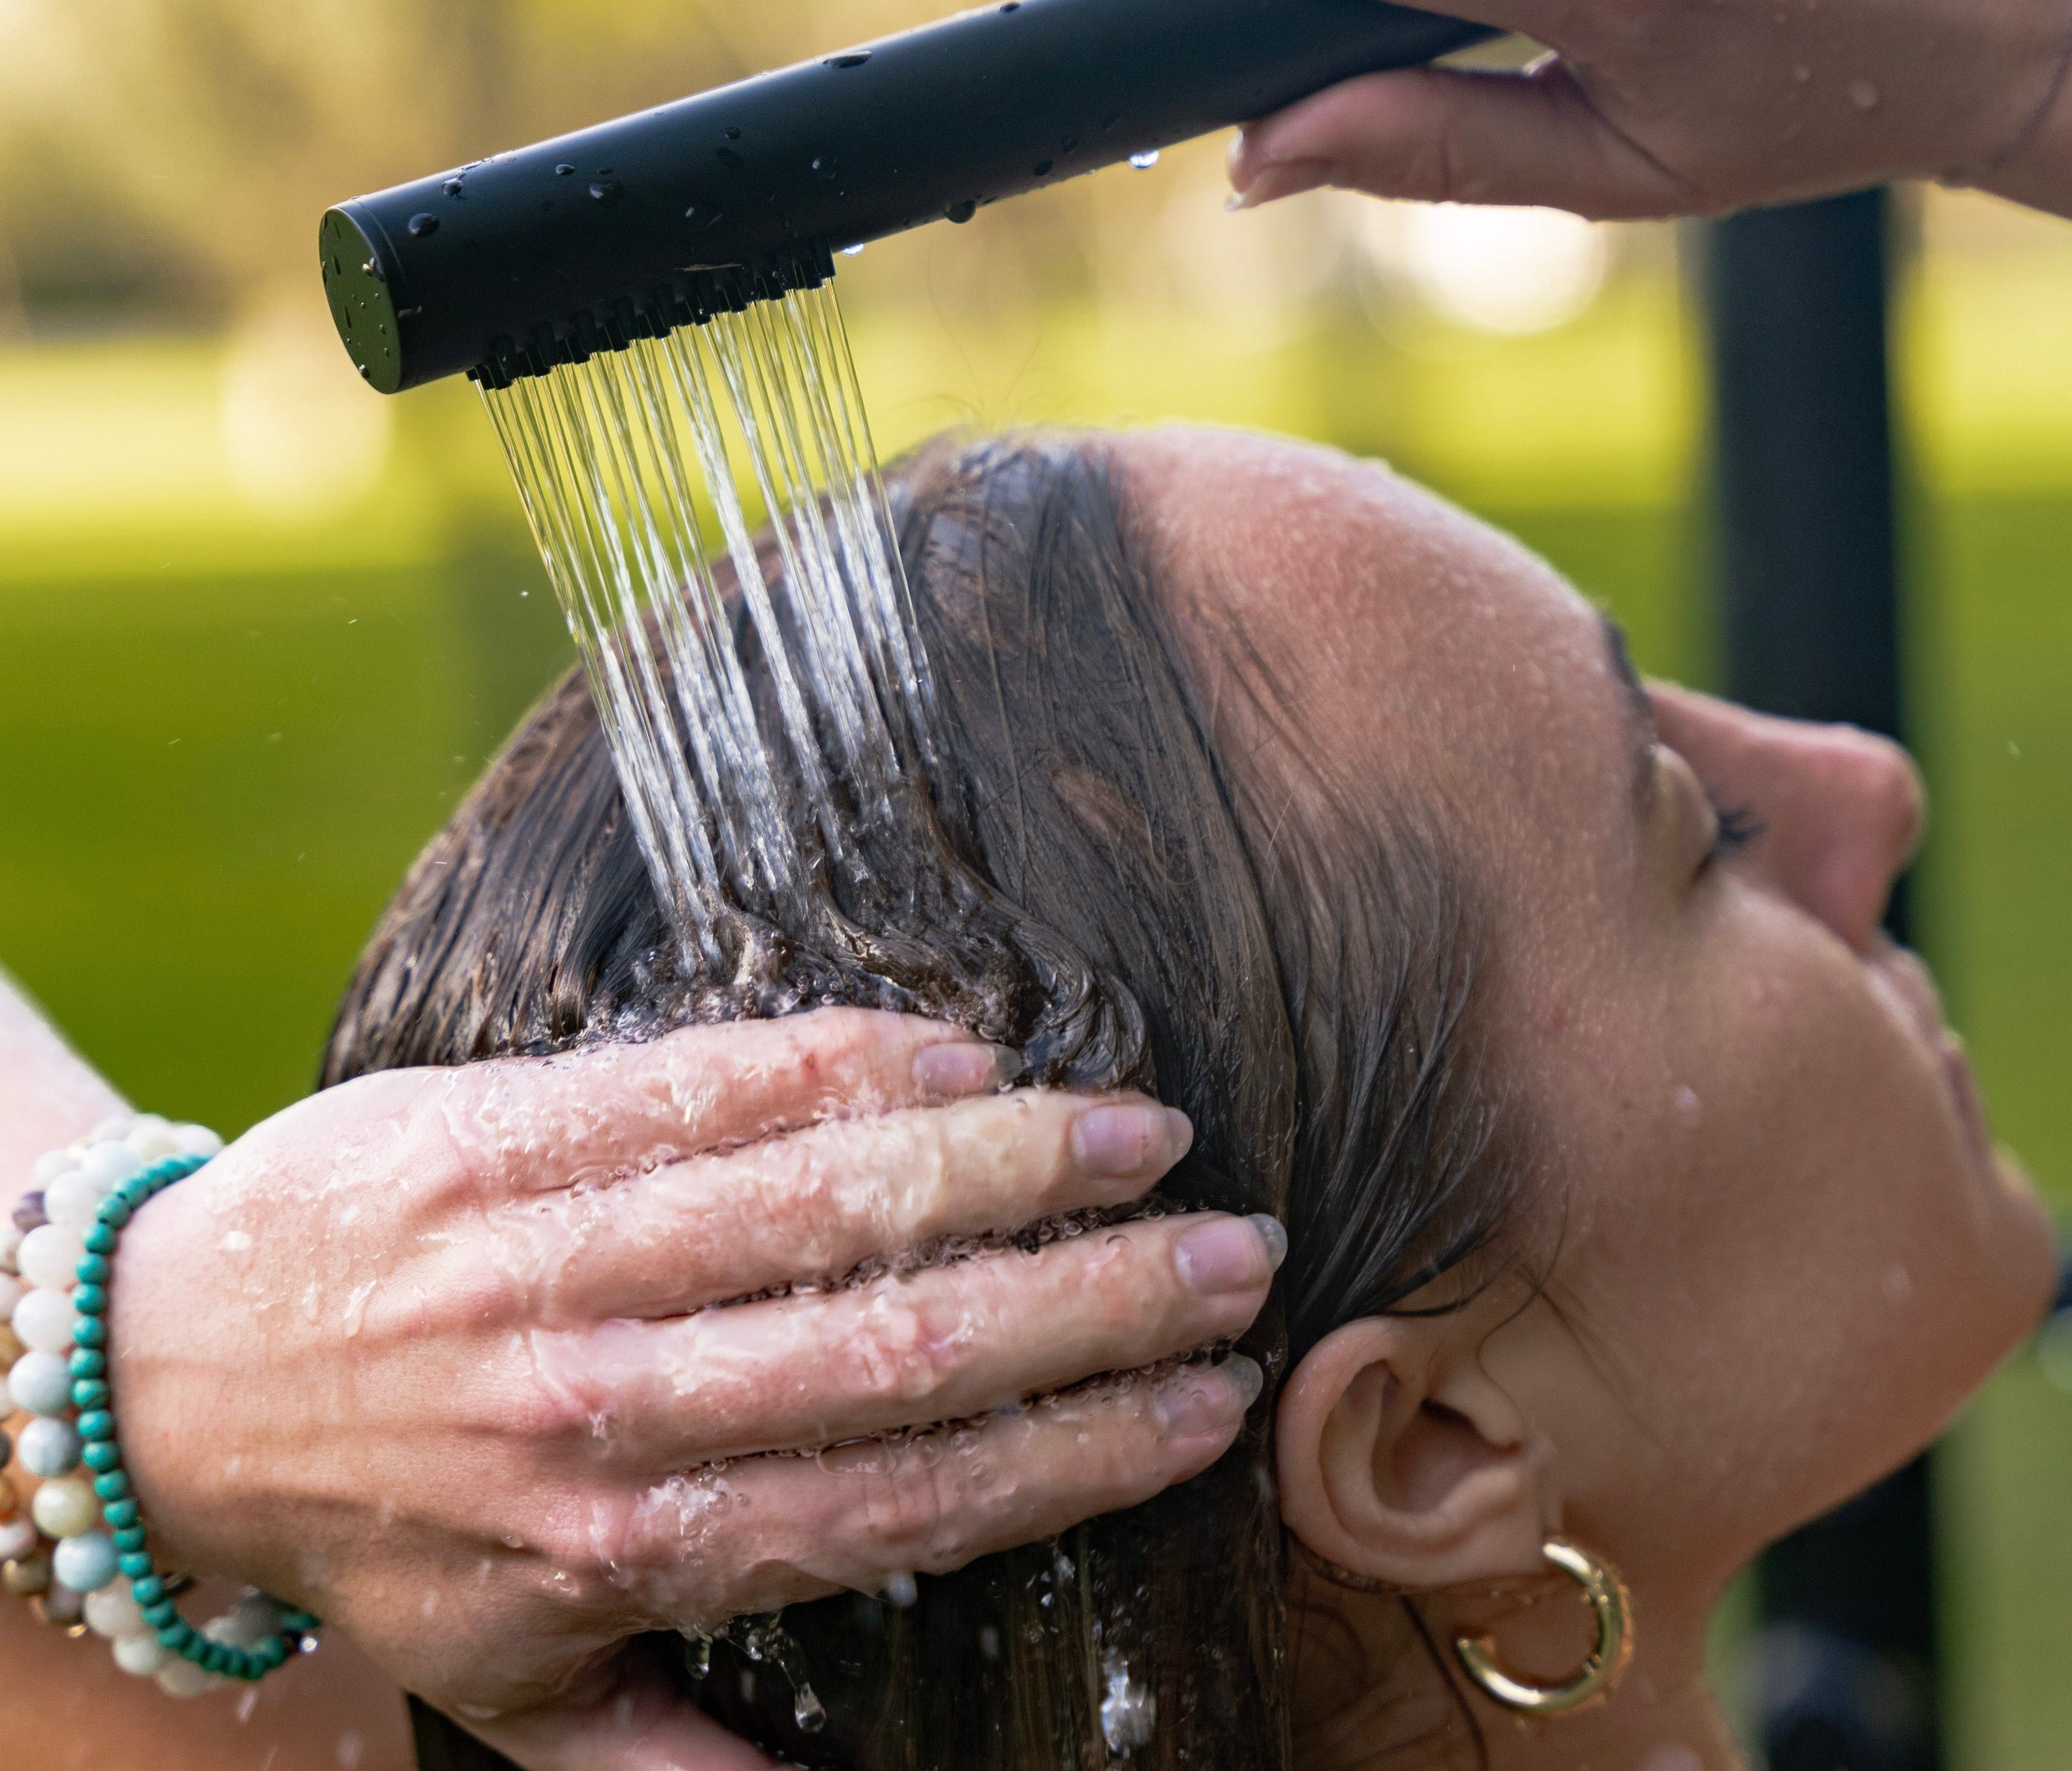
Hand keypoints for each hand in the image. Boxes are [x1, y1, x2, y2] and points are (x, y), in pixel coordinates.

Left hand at [107, 1010, 1278, 1770]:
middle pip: (908, 1341)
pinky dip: (852, 1064)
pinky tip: (964, 1053)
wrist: (161, 1380)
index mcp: (638, 1545)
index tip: (1207, 1396)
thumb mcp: (511, 1693)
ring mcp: (561, 1253)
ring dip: (1009, 1160)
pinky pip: (710, 1082)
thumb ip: (673, 1752)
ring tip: (1143, 1130)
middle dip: (1097, 1298)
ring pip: (829, 1196)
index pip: (916, 1490)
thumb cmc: (379, 1537)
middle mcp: (614, 1400)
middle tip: (1232, 1249)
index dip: (1083, 1442)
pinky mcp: (512, 1131)